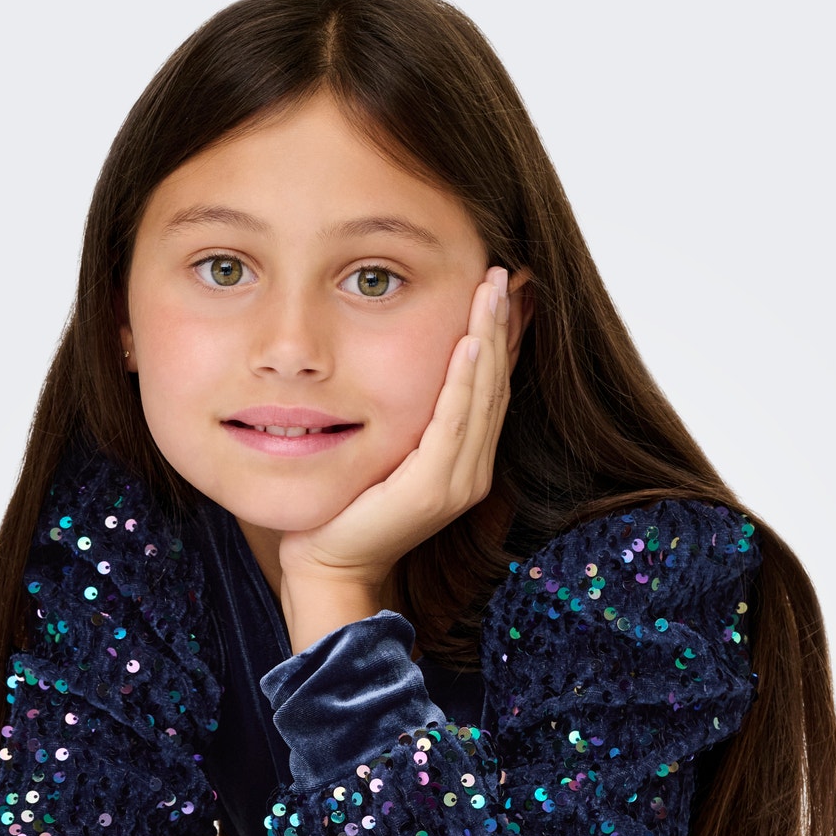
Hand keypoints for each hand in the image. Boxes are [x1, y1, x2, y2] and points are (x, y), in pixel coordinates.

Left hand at [278, 264, 523, 596]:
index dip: (502, 336)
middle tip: (506, 272)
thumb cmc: (346, 507)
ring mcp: (458, 482)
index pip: (490, 388)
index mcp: (464, 462)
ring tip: (494, 289)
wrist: (329, 563)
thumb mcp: (384, 450)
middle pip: (495, 384)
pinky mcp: (433, 488)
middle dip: (502, 325)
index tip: (506, 289)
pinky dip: (465, 380)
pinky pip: (455, 422)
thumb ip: (406, 418)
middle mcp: (471, 471)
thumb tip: (401, 367)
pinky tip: (469, 343)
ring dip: (490, 338)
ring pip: (483, 396)